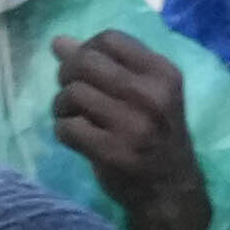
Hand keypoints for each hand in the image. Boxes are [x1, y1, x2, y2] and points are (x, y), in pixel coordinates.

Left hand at [46, 28, 212, 229]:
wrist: (172, 191)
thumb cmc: (156, 136)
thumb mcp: (143, 95)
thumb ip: (105, 66)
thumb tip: (57, 42)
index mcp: (163, 74)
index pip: (109, 39)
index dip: (86, 50)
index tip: (85, 70)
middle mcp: (151, 95)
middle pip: (86, 62)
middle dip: (67, 75)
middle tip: (71, 94)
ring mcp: (133, 125)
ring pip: (73, 93)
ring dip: (62, 106)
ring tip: (71, 117)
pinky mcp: (113, 152)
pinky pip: (68, 127)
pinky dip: (63, 131)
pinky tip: (75, 138)